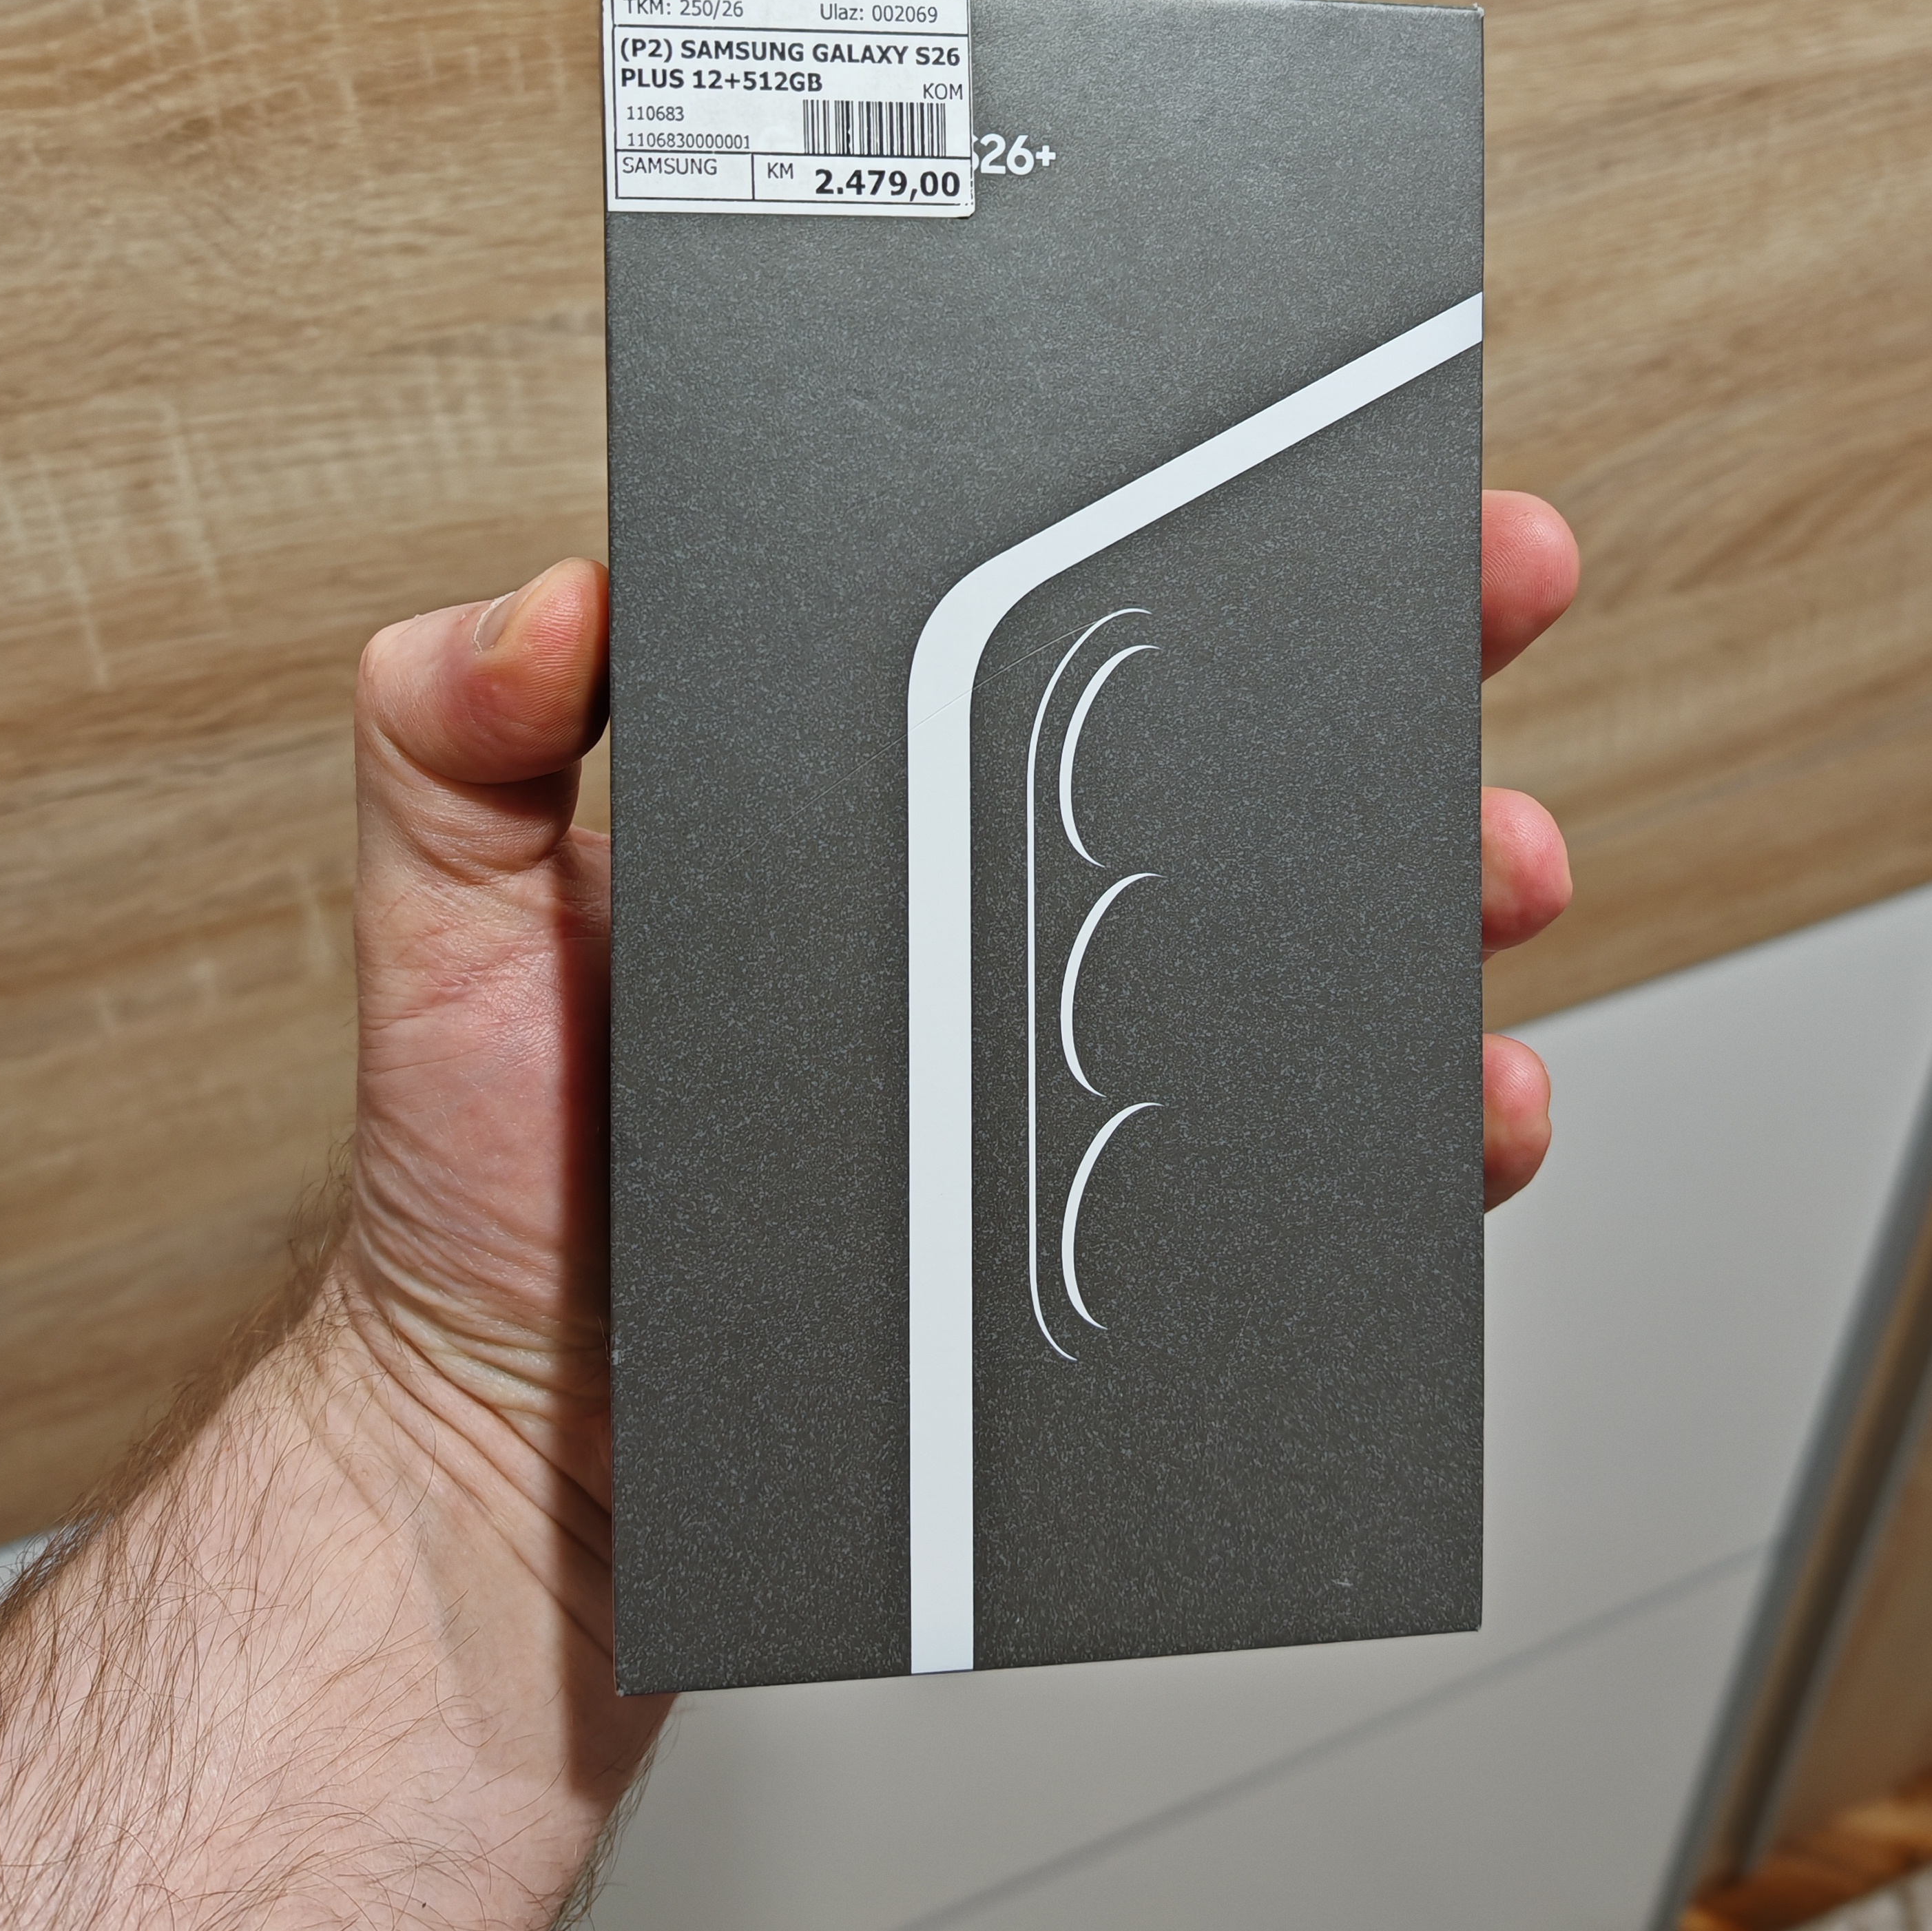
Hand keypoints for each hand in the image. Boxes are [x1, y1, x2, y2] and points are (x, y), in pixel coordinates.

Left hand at [347, 502, 1577, 1475]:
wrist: (540, 1464)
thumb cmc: (490, 1193)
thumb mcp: (444, 921)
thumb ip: (453, 735)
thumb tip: (554, 603)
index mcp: (865, 814)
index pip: (1048, 633)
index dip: (1181, 539)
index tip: (1301, 466)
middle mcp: (992, 924)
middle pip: (1234, 765)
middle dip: (1392, 670)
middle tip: (1478, 604)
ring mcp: (1072, 1072)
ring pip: (1309, 949)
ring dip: (1438, 888)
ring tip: (1488, 860)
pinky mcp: (1127, 1226)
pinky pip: (1309, 1161)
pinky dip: (1416, 1128)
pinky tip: (1452, 1100)